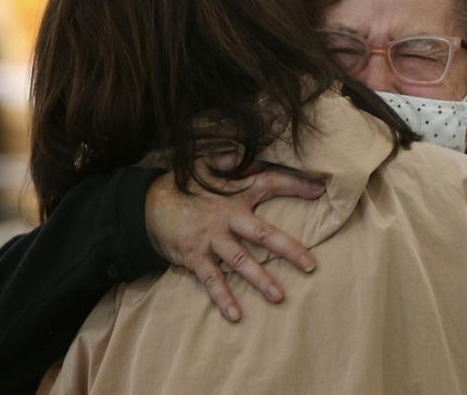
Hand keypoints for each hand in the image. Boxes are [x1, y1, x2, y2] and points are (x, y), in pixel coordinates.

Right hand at [144, 157, 324, 321]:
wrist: (146, 204)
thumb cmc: (183, 186)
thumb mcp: (205, 165)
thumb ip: (230, 160)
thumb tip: (254, 152)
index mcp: (234, 193)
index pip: (269, 184)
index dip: (295, 185)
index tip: (320, 190)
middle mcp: (227, 216)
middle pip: (263, 232)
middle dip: (288, 248)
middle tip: (310, 266)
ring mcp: (211, 238)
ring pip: (240, 260)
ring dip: (260, 279)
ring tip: (279, 297)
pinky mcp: (194, 255)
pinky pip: (211, 279)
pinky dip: (222, 297)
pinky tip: (235, 315)